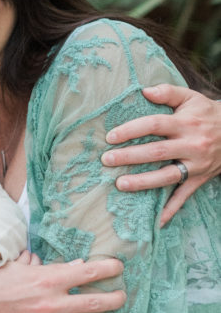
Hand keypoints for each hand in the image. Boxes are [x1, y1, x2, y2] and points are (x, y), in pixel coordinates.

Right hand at [0, 253, 124, 312]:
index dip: (108, 269)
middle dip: (115, 300)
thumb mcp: (17, 267)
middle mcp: (50, 305)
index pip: (88, 273)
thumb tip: (70, 265)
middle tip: (123, 298)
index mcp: (47, 280)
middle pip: (95, 304)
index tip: (119, 267)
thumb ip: (46, 266)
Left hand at [100, 84, 220, 225]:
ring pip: (167, 176)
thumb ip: (168, 92)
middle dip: (129, 157)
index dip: (132, 130)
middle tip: (106, 160)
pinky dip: (170, 210)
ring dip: (143, 182)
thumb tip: (144, 91)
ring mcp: (196, 164)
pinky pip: (184, 196)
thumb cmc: (205, 113)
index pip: (155, 125)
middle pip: (157, 152)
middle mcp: (192, 144)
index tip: (111, 137)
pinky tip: (156, 221)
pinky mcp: (199, 179)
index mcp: (186, 123)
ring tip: (120, 185)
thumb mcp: (190, 97)